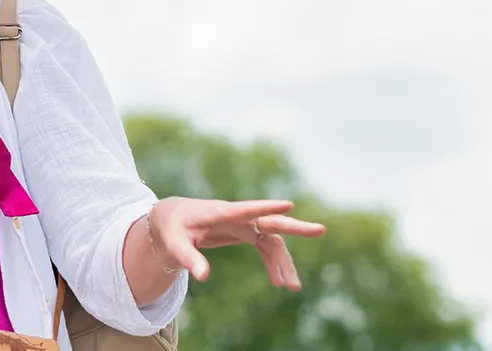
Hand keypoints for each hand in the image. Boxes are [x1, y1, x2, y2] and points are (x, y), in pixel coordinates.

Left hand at [149, 197, 325, 289]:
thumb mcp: (175, 245)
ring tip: (291, 287)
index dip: (265, 207)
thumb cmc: (171, 228)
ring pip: (271, 240)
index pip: (244, 209)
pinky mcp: (244, 231)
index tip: (287, 205)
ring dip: (283, 261)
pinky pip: (266, 247)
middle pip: (269, 220)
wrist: (171, 220)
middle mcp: (235, 216)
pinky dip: (274, 263)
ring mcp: (242, 223)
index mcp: (219, 213)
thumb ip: (188, 258)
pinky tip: (279, 282)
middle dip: (294, 226)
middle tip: (321, 230)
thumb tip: (203, 277)